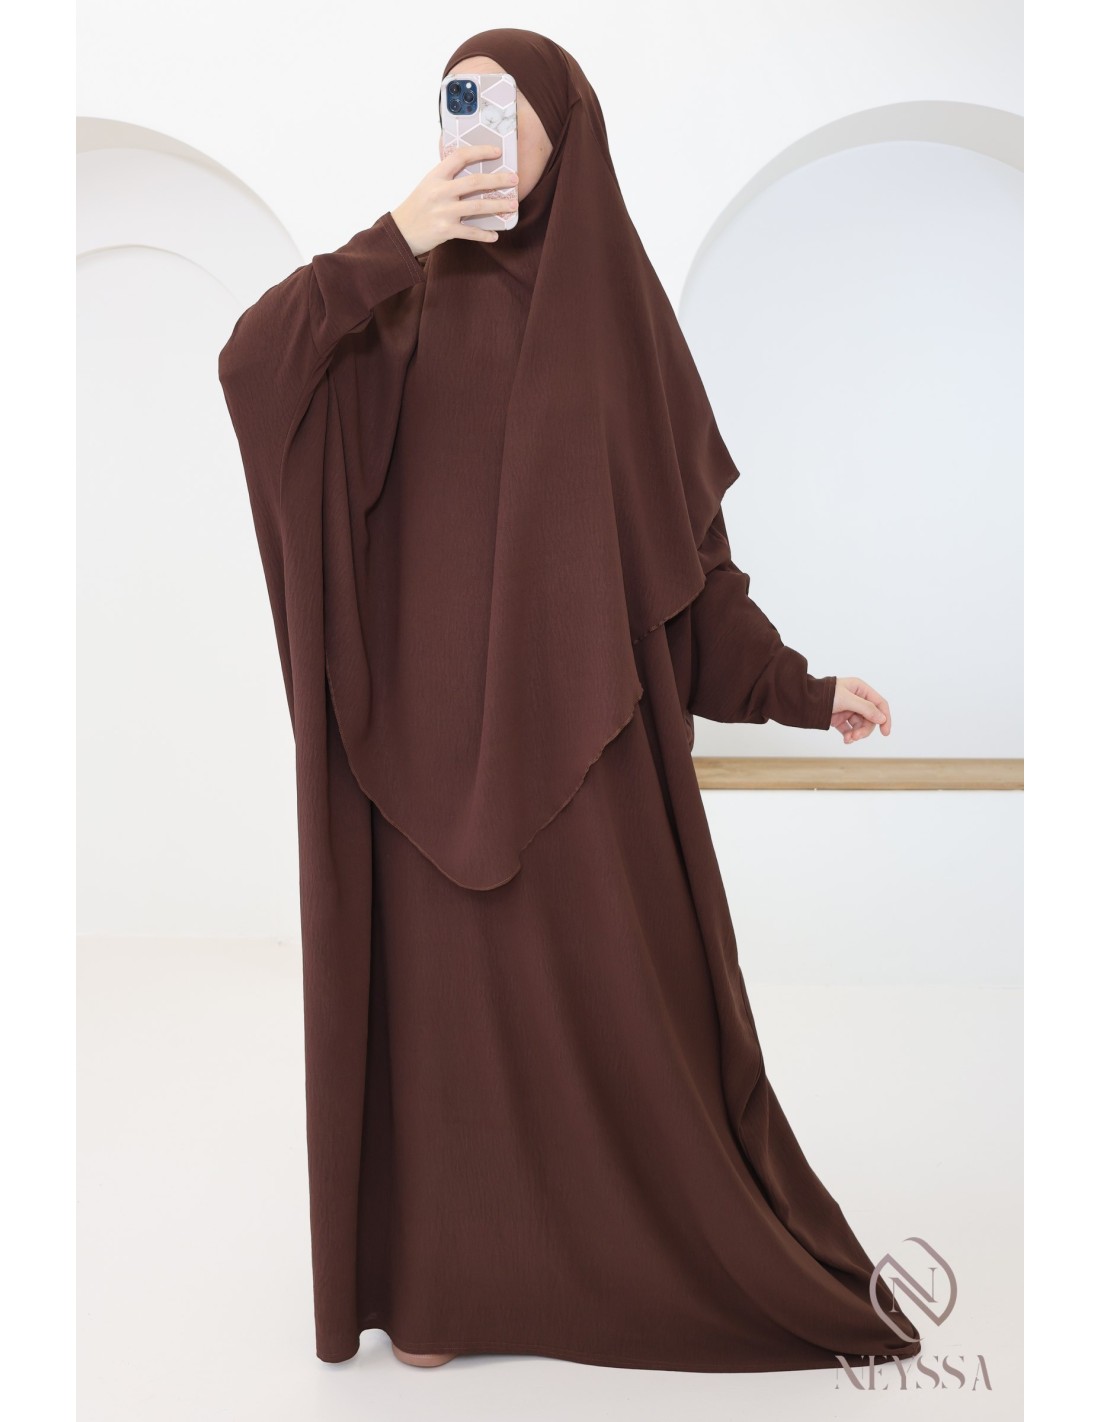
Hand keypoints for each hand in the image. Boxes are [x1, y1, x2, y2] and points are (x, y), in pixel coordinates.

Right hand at [390, 146, 518, 255]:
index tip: (497, 151)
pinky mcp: (445, 230)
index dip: (480, 151)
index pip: (460, 156)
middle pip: (475, 182)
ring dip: (498, 206)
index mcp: (435, 176)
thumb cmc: (417, 206)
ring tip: (512, 206)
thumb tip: (471, 167)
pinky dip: (484, 234)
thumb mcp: (428, 185)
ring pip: (477, 207)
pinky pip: (471, 232)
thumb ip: (446, 176)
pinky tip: (495, 235)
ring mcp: (443, 212)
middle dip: (498, 180)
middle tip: (514, 179)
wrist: (400, 231)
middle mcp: (440, 192)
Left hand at [828, 676, 890, 743]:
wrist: (802, 701)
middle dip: (865, 729)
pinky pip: (849, 729)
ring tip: (849, 738)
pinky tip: (846, 740)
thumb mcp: (847, 699)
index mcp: (860, 689)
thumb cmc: (824, 694)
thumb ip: (866, 708)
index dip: (885, 718)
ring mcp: (848, 709)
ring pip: (860, 725)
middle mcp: (856, 699)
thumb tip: (882, 718)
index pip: (879, 704)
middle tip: (857, 737)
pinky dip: (849, 735)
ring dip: (857, 734)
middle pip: (870, 718)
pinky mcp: (839, 719)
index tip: (885, 733)